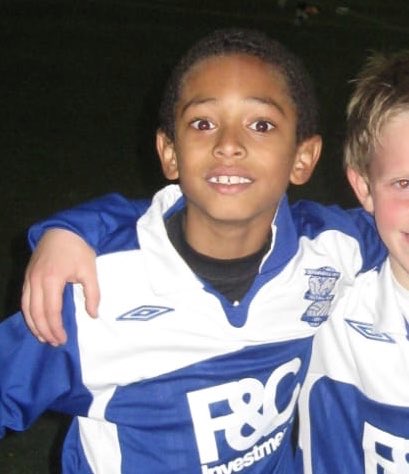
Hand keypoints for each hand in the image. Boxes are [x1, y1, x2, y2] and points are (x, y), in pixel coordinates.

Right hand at [21, 229, 99, 345]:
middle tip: (54, 342)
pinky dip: (28, 313)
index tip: (63, 339)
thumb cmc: (78, 249)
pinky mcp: (27, 275)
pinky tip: (35, 321)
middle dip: (45, 331)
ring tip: (44, 337)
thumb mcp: (90, 271)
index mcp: (52, 280)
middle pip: (36, 313)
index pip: (51, 312)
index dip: (56, 328)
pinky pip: (24, 299)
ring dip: (34, 325)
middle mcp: (36, 281)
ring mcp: (29, 278)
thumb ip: (92, 294)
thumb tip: (93, 315)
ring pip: (26, 308)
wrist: (63, 229)